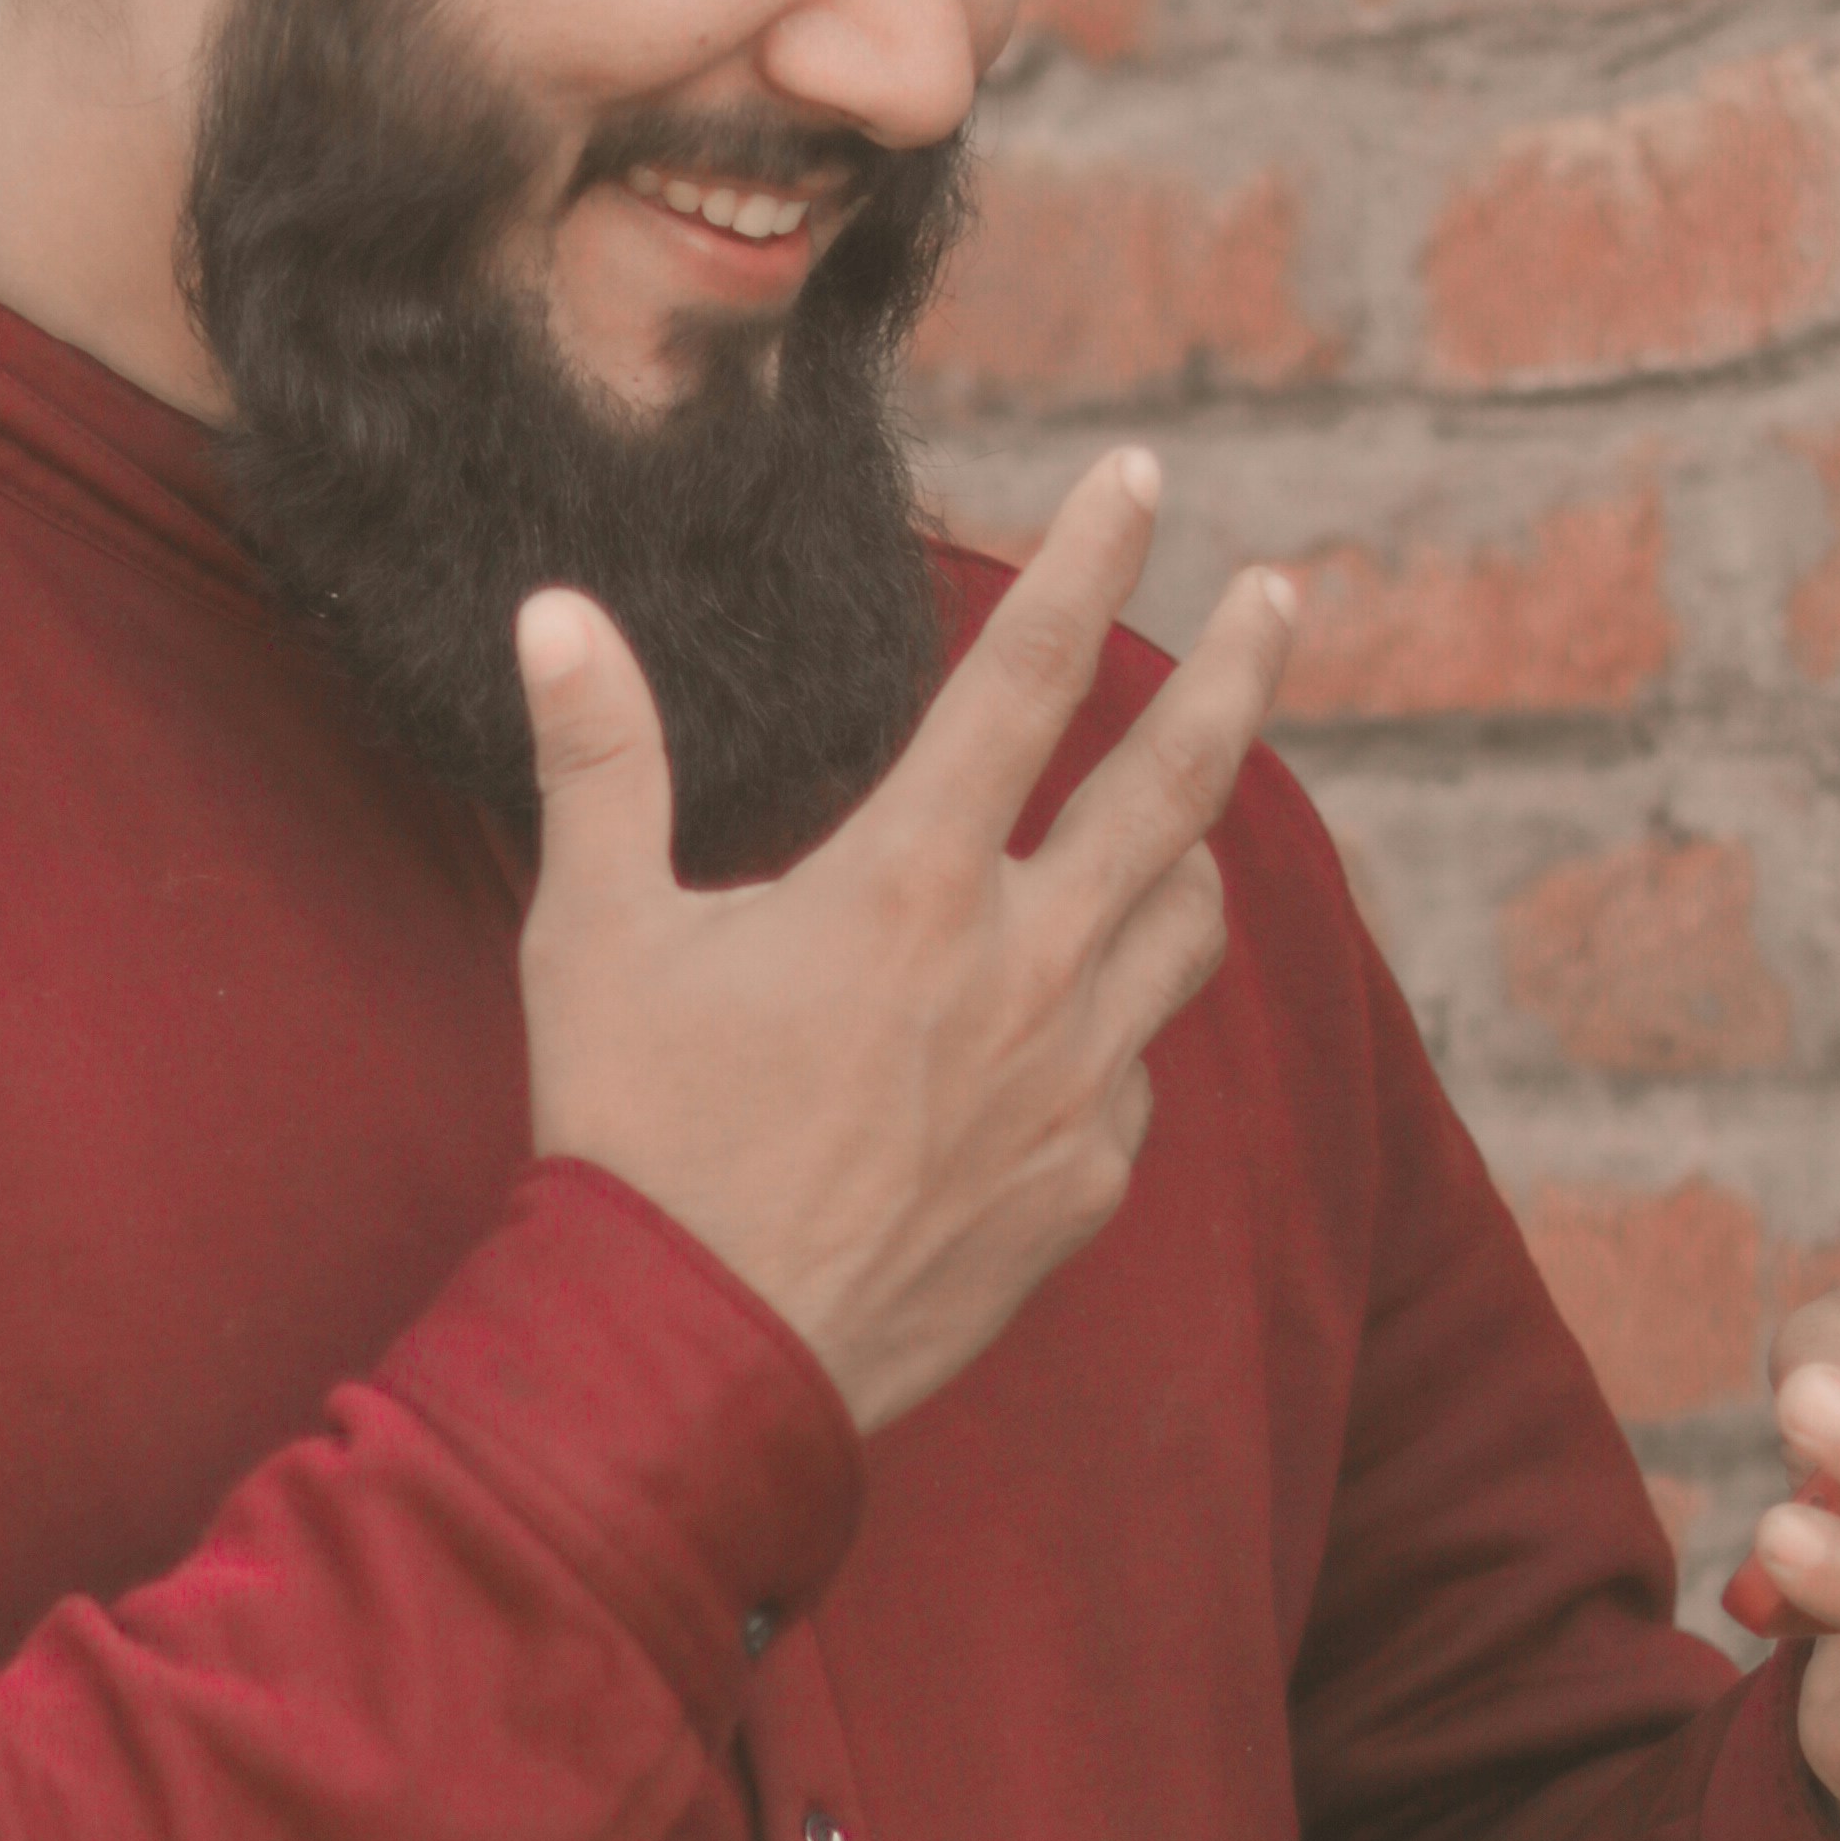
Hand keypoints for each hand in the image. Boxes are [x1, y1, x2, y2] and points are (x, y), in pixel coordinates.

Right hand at [513, 451, 1296, 1439]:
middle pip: (1178, 785)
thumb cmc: (633, 1141)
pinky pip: (1135, 1076)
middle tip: (1283, 595)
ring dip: (1192, 857)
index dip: (1091, 559)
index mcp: (911, 882)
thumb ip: (600, 763)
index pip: (1028, 675)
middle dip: (1240, 673)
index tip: (1142, 479)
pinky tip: (1066, 1037)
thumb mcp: (594, 935)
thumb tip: (555, 612)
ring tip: (1182, 827)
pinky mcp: (1083, 1187)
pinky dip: (1115, 1031)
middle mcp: (1022, 968)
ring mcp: (1071, 1085)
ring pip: (1187, 929)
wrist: (695, 1361)